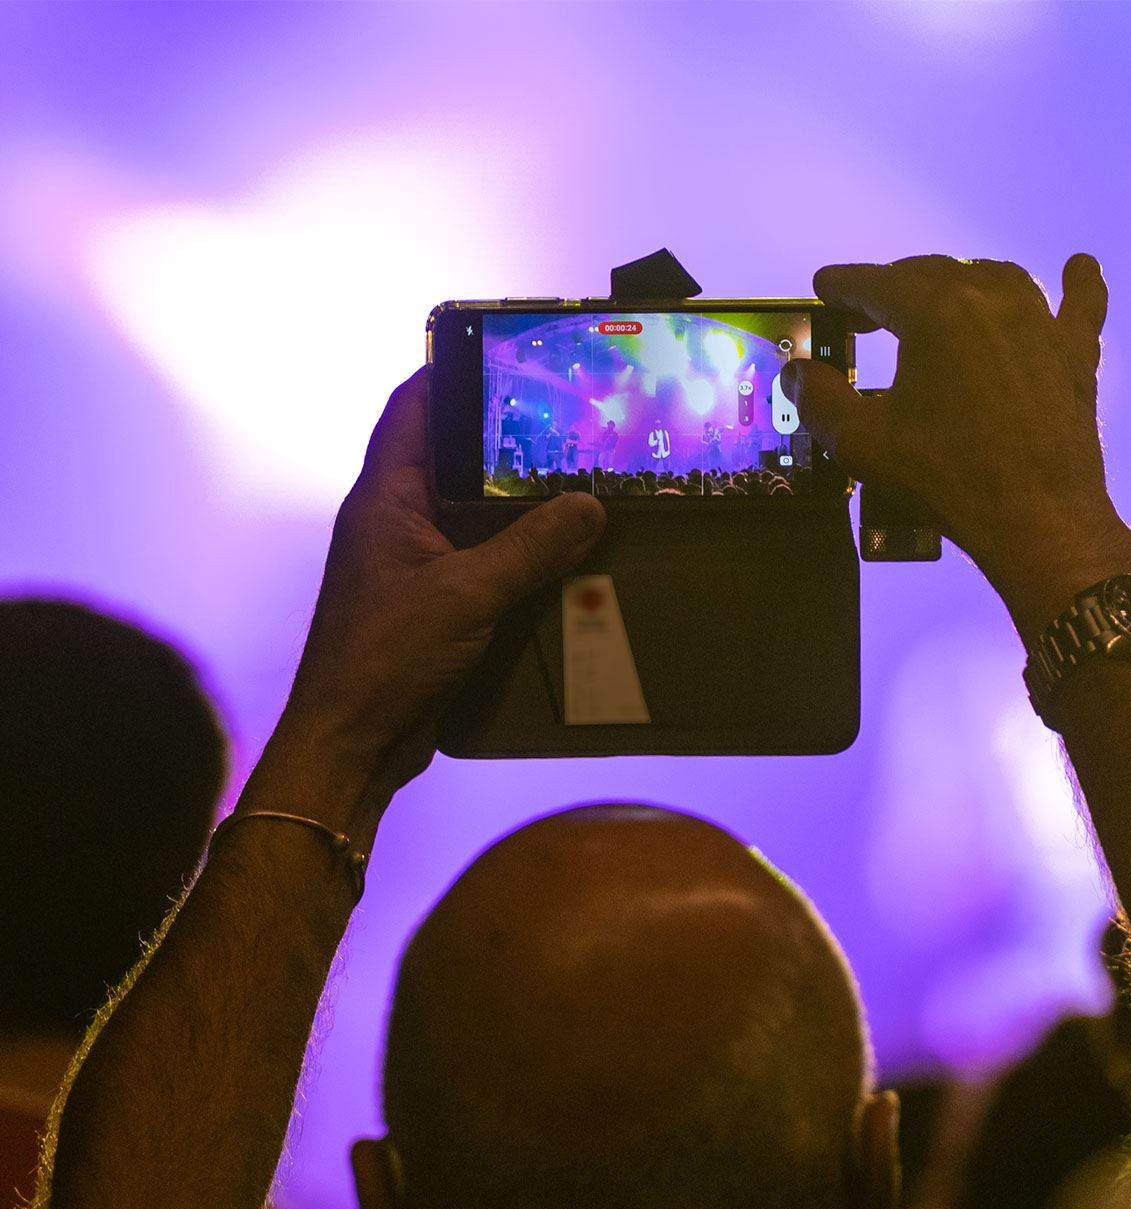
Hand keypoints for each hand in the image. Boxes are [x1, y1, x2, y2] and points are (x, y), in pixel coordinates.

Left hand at [266, 368, 605, 816]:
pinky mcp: (427, 610)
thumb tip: (590, 505)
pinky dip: (514, 559)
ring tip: (577, 484)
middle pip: (447, 459)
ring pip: (466, 517)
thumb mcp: (468, 594)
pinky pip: (475, 566)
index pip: (411, 408)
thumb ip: (531, 547)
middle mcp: (391, 523)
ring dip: (515, 507)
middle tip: (566, 422)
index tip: (505, 353)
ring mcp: (408, 568)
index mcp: (384, 498)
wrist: (350, 745)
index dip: (450, 371)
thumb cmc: (388, 658)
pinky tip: (561, 561)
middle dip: (502, 442)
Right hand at [783, 255, 1130, 633]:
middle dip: (895, 287)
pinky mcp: (1075, 354)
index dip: (845, 284)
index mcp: (936, 311)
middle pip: (934, 274)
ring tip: (939, 302)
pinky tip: (1078, 268)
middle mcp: (991, 298)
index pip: (878, 284)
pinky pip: (1079, 305)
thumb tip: (798, 372)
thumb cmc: (946, 477)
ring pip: (996, 280)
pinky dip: (1077, 285)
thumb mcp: (864, 444)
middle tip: (866, 312)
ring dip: (960, 285)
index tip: (825, 285)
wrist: (1037, 518)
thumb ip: (821, 401)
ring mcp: (1041, 322)